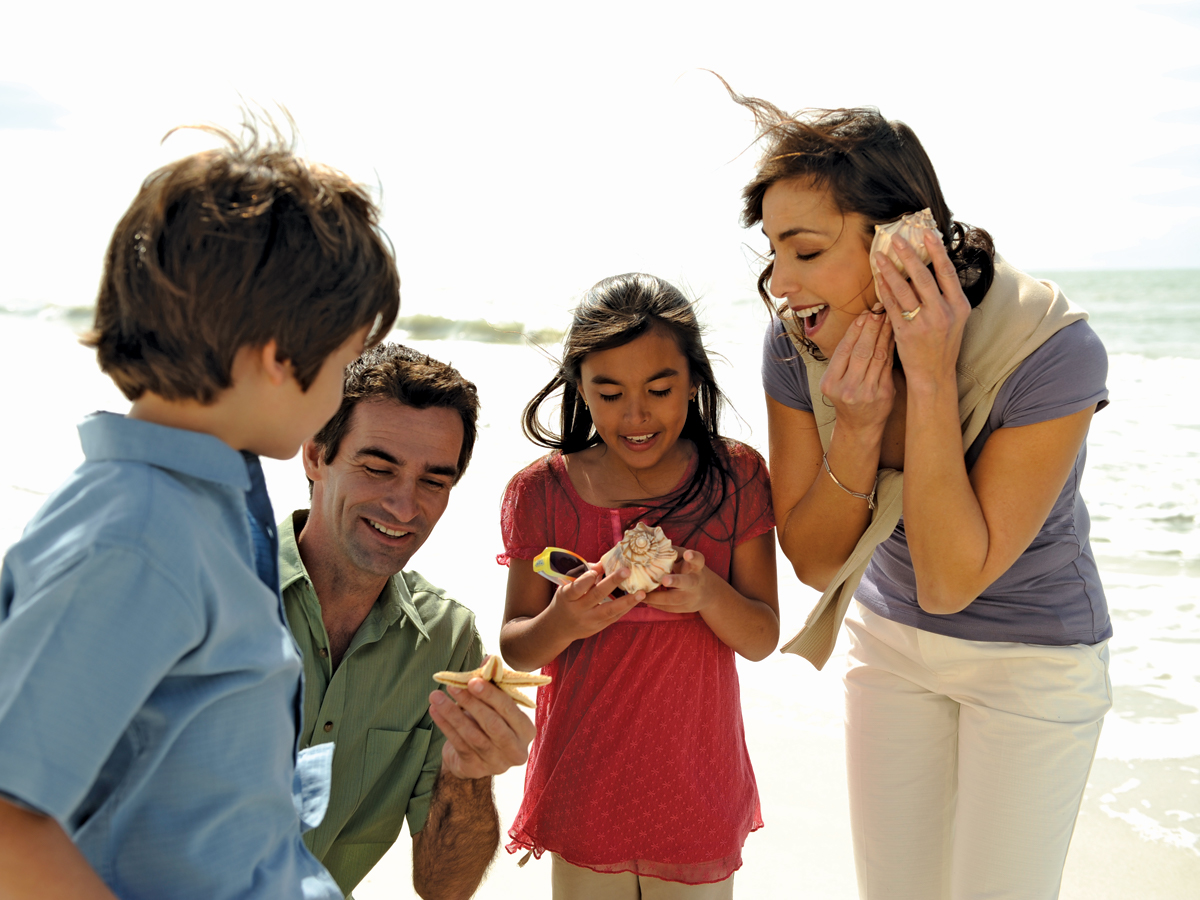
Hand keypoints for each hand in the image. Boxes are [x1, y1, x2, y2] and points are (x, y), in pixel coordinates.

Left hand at [428, 675, 536, 780]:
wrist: (476, 756)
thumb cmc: (490, 722)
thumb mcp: (495, 705)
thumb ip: (494, 683)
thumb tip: (490, 659)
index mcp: (526, 731)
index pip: (509, 709)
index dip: (491, 695)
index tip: (473, 680)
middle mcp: (516, 750)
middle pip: (493, 724)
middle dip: (471, 703)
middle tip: (453, 686)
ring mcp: (496, 763)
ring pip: (472, 735)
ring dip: (452, 713)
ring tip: (436, 696)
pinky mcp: (475, 769)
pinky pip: (458, 744)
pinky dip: (445, 725)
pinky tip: (434, 710)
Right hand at [549, 561, 643, 640]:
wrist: (558, 628)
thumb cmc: (565, 601)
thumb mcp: (567, 587)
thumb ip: (583, 576)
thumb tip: (603, 563)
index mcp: (567, 597)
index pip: (576, 588)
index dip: (586, 579)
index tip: (598, 569)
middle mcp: (578, 610)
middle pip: (596, 596)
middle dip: (612, 582)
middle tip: (626, 571)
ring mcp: (588, 621)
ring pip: (609, 610)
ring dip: (626, 601)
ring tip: (641, 593)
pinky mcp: (597, 627)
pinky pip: (614, 617)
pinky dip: (626, 608)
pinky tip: (636, 600)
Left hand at [643, 548, 713, 613]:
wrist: (708, 592)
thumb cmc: (691, 570)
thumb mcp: (687, 559)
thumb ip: (674, 553)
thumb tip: (654, 544)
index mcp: (697, 567)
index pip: (698, 560)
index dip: (693, 557)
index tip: (687, 554)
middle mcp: (695, 582)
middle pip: (687, 582)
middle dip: (676, 581)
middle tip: (665, 580)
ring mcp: (691, 597)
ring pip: (675, 599)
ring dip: (657, 597)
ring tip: (642, 594)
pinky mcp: (685, 608)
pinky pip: (669, 608)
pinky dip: (656, 604)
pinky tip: (645, 600)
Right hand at [819, 302, 895, 435]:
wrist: (859, 426)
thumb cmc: (847, 398)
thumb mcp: (834, 381)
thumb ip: (843, 359)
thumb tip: (861, 324)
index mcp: (830, 383)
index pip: (844, 350)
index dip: (854, 330)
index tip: (864, 314)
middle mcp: (847, 388)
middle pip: (861, 351)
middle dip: (871, 328)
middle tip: (878, 309)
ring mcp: (867, 392)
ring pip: (877, 356)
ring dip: (884, 334)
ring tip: (889, 317)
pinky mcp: (884, 394)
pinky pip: (888, 365)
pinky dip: (891, 347)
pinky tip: (895, 334)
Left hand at [875, 229, 970, 387]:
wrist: (934, 375)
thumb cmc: (944, 344)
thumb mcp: (956, 319)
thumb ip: (947, 296)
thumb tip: (934, 266)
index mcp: (960, 307)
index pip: (948, 273)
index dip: (937, 251)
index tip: (927, 233)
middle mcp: (944, 313)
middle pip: (924, 277)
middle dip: (909, 255)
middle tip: (897, 238)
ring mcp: (924, 323)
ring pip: (904, 290)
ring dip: (890, 270)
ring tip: (879, 256)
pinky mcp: (905, 333)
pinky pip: (892, 306)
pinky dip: (884, 290)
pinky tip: (878, 278)